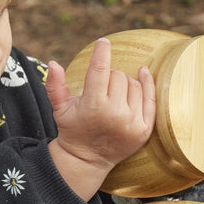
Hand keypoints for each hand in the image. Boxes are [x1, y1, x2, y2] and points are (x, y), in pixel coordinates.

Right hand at [45, 38, 155, 199]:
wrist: (88, 160)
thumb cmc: (73, 130)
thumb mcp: (60, 110)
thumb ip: (55, 86)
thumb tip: (53, 63)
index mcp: (93, 106)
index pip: (99, 71)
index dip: (102, 53)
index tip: (103, 42)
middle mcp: (115, 114)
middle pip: (117, 76)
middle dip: (109, 77)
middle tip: (101, 89)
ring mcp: (132, 122)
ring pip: (134, 84)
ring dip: (124, 83)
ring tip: (113, 95)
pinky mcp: (144, 129)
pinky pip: (150, 97)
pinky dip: (146, 84)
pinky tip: (142, 74)